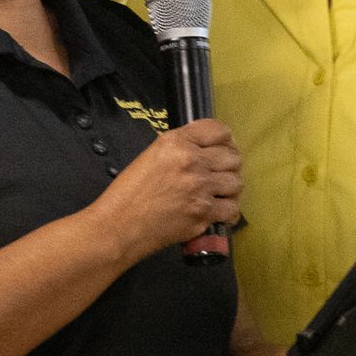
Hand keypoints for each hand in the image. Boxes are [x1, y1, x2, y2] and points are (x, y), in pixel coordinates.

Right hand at [91, 119, 241, 263]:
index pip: (219, 131)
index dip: (225, 141)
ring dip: (230, 189)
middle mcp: (191, 161)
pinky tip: (220, 212)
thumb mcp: (152, 155)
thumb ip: (180, 148)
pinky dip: (228, 212)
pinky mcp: (203, 213)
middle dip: (230, 166)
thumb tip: (206, 151)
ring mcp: (199, 188)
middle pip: (232, 158)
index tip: (224, 149)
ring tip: (220, 194)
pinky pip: (232, 209)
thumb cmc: (129, 193)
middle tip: (222, 174)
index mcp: (176, 142)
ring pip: (236, 182)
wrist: (118, 225)